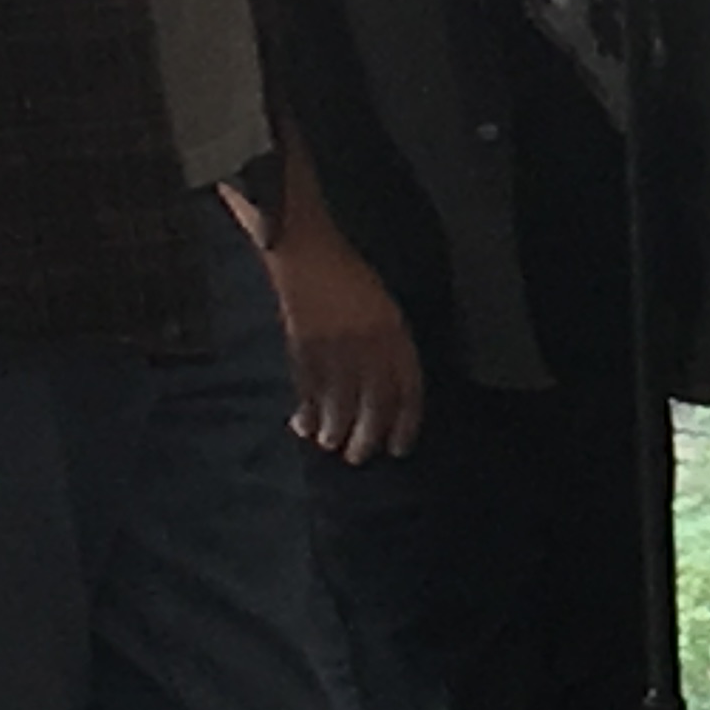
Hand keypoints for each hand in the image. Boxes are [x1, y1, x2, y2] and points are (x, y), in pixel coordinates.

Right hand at [261, 210, 425, 463]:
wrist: (307, 253)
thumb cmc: (350, 280)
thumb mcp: (383, 310)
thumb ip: (389, 348)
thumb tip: (388, 395)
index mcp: (394, 332)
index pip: (407, 388)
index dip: (405, 423)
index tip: (399, 447)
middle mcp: (368, 343)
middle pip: (374, 403)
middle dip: (367, 437)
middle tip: (360, 456)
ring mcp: (334, 347)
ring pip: (339, 404)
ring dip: (334, 432)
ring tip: (330, 446)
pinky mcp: (302, 348)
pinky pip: (307, 391)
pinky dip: (306, 414)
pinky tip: (303, 427)